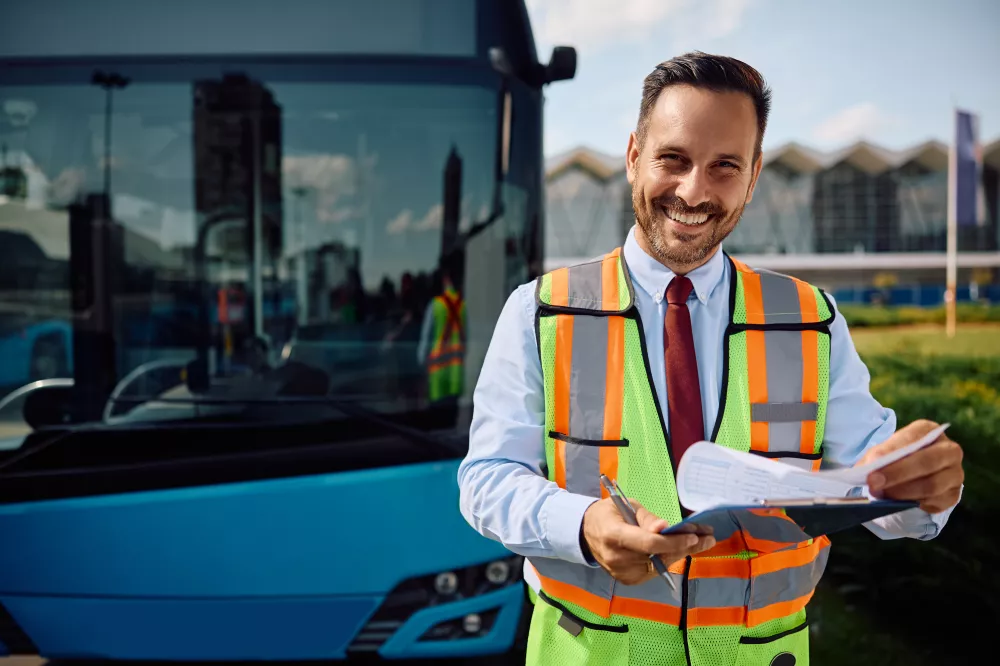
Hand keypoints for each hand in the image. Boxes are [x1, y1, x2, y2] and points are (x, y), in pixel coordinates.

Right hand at [581, 497, 715, 584]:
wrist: (585, 533)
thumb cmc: (608, 514)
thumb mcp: (624, 506)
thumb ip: (646, 519)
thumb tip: (664, 528)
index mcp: (613, 535)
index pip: (648, 543)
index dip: (672, 541)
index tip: (693, 536)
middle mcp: (617, 558)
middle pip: (659, 556)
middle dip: (686, 546)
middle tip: (708, 537)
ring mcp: (622, 573)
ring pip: (661, 564)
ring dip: (682, 552)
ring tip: (702, 541)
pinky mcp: (628, 580)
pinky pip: (655, 570)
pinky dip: (669, 559)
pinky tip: (683, 549)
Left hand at [858, 419, 963, 513]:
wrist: (914, 474)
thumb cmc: (898, 457)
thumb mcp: (885, 451)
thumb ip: (876, 457)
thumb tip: (867, 468)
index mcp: (930, 431)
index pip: (913, 438)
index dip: (892, 451)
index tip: (872, 464)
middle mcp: (949, 450)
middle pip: (926, 462)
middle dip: (897, 473)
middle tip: (873, 482)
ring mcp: (955, 473)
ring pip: (931, 485)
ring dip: (902, 492)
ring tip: (881, 494)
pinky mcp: (953, 495)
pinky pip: (934, 502)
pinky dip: (912, 503)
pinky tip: (896, 503)